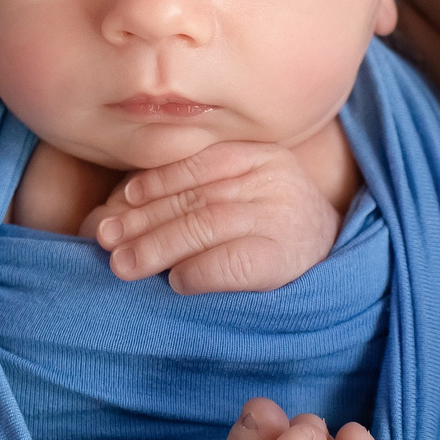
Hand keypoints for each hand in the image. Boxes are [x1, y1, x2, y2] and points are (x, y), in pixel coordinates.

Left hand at [88, 142, 340, 293]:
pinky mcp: (284, 258)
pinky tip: (175, 282)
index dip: (153, 184)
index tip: (119, 203)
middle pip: (196, 197)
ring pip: (206, 226)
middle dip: (143, 219)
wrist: (334, 258)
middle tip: (105, 239)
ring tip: (122, 264)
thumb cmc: (273, 228)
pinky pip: (229, 262)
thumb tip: (118, 209)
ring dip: (157, 247)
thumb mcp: (243, 193)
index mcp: (260, 156)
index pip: (197, 165)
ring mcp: (282, 218)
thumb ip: (195, 192)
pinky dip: (196, 272)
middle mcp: (274, 180)